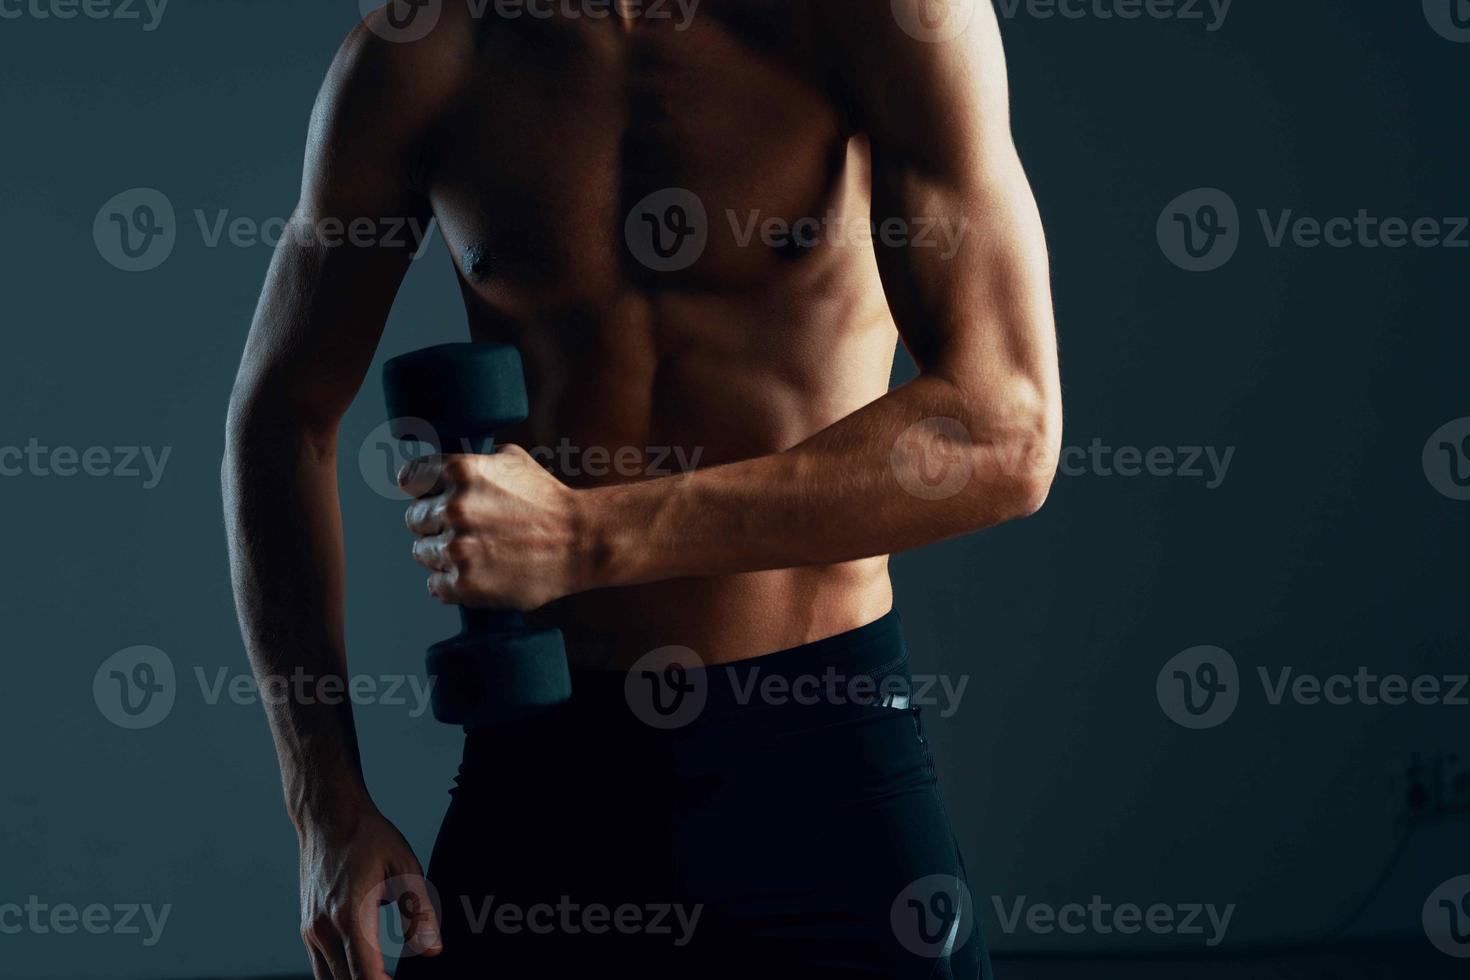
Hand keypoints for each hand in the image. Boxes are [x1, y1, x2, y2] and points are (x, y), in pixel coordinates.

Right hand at [298, 806, 441, 979]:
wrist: (328, 816)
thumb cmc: (368, 837)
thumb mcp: (405, 867)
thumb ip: (419, 912)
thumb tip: (433, 949)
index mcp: (350, 914)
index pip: (365, 974)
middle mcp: (324, 928)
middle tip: (397, 979)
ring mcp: (311, 930)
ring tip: (384, 977)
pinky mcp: (307, 929)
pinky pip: (321, 968)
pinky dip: (342, 977)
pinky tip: (364, 972)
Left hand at [399, 446, 590, 610]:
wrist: (581, 542)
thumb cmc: (549, 500)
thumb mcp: (513, 461)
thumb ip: (474, 462)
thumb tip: (444, 467)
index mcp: (460, 471)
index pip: (411, 478)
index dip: (422, 488)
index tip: (429, 497)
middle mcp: (454, 508)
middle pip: (415, 519)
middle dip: (435, 524)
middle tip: (464, 530)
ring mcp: (457, 548)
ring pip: (423, 552)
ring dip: (442, 554)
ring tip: (475, 553)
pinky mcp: (464, 583)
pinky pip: (435, 584)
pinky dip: (450, 582)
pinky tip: (474, 574)